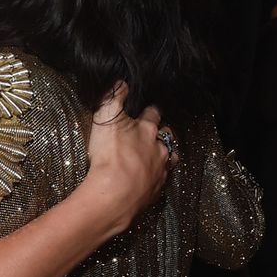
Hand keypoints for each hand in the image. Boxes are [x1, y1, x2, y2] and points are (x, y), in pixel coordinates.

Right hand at [82, 82, 172, 234]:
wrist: (115, 195)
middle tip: (153, 133)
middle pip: (167, 137)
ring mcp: (160, 171)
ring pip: (170, 158)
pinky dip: (157, 177)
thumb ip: (114, 97)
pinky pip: (161, 181)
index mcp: (148, 130)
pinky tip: (150, 179)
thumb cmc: (110, 155)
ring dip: (165, 155)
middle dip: (161, 133)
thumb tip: (122, 81)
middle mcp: (159, 149)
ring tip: (158, 155)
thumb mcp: (106, 118)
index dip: (150, 111)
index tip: (147, 110)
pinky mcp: (156, 191)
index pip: (153, 114)